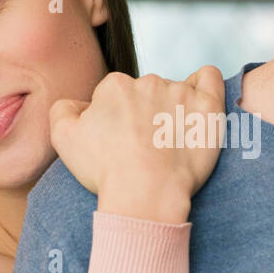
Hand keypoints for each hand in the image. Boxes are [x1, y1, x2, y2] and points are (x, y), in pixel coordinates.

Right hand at [49, 66, 226, 222]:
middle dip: (144, 113)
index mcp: (114, 86)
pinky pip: (209, 78)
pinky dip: (204, 82)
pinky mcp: (207, 106)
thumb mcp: (64, 138)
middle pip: (146, 92)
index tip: (122, 142)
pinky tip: (198, 100)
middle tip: (146, 146)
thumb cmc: (106, 170)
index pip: (116, 95)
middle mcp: (147, 82)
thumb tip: (80, 104)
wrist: (146, 194)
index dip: (117, 119)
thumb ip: (64, 109)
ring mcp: (180, 92)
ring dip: (171, 109)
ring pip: (175, 91)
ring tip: (170, 141)